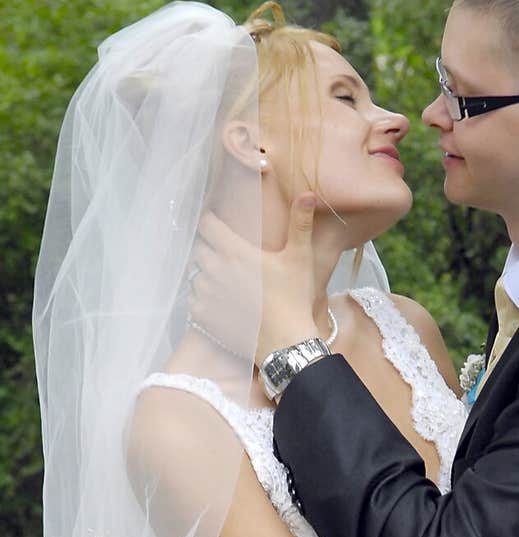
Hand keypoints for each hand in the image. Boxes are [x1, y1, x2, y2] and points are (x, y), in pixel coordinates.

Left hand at [190, 194, 320, 366]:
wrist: (285, 343)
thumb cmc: (294, 299)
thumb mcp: (300, 258)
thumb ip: (300, 224)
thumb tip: (307, 194)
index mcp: (234, 251)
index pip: (206, 225)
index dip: (210, 222)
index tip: (218, 224)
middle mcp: (214, 269)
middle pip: (198, 248)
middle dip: (208, 247)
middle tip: (225, 254)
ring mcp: (206, 294)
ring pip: (195, 274)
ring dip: (205, 274)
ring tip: (224, 280)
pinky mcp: (203, 316)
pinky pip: (193, 300)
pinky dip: (203, 298)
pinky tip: (220, 300)